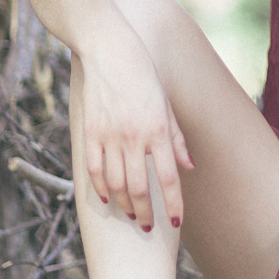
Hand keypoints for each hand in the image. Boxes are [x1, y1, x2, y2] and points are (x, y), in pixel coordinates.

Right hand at [76, 17, 193, 231]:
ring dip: (125, 205)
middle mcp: (134, 136)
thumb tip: (188, 167)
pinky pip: (94, 169)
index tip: (177, 223)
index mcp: (157, 129)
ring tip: (132, 217)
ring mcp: (109, 135)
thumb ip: (176, 139)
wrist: (108, 50)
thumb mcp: (166, 104)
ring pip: (116, 184)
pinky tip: (107, 199)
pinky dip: (100, 188)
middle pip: (141, 188)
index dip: (173, 204)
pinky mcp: (89, 131)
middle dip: (147, 214)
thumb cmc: (143, 74)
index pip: (168, 178)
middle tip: (150, 228)